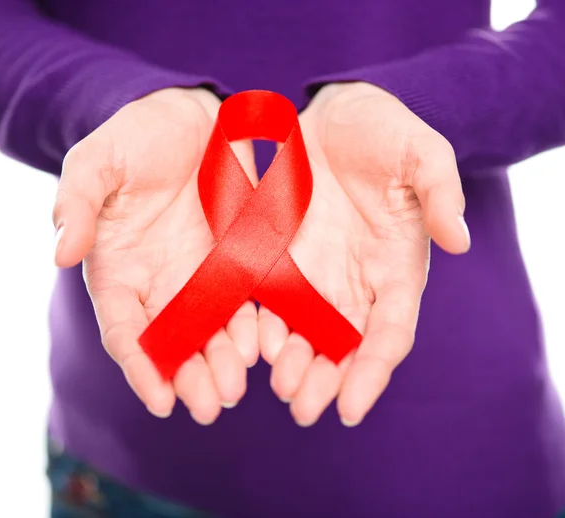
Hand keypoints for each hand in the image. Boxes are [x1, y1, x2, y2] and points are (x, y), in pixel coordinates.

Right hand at [53, 87, 258, 423]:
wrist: (192, 117)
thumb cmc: (138, 137)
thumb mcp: (98, 160)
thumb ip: (78, 202)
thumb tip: (61, 252)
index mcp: (121, 271)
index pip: (127, 331)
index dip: (141, 368)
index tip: (160, 402)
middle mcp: (163, 283)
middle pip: (175, 344)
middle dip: (191, 378)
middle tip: (211, 406)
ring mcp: (206, 275)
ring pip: (215, 332)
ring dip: (225, 364)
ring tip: (239, 387)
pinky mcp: (243, 261)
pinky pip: (251, 302)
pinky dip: (257, 329)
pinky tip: (266, 346)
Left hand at [258, 82, 469, 425]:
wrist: (332, 116)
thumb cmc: (383, 132)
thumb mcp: (420, 152)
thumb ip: (440, 192)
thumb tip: (460, 241)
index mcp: (394, 267)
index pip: (389, 331)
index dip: (373, 370)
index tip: (352, 405)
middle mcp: (354, 282)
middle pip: (343, 346)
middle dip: (326, 381)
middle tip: (303, 409)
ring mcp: (314, 274)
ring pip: (304, 334)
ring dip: (292, 366)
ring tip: (278, 388)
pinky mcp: (277, 259)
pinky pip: (268, 303)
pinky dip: (261, 330)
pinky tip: (250, 347)